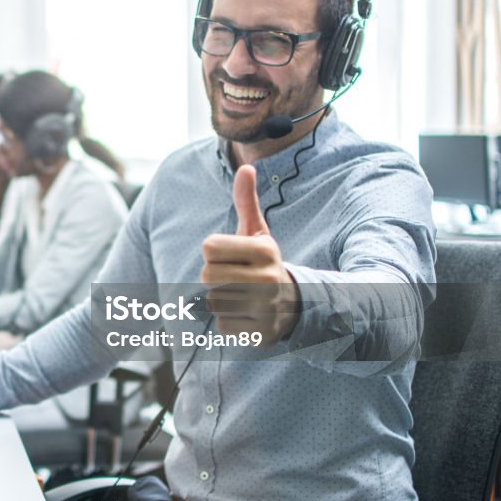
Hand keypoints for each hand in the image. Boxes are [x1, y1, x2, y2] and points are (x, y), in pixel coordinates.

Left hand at [200, 165, 299, 345]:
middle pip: (207, 275)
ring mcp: (265, 308)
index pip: (208, 247)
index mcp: (265, 250)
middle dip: (215, 276)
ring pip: (212, 301)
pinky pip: (221, 324)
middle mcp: (268, 279)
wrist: (293, 304)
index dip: (214, 252)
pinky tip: (246, 314)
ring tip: (241, 295)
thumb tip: (246, 167)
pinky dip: (228, 321)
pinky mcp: (260, 333)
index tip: (232, 256)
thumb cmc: (264, 263)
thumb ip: (246, 201)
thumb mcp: (257, 232)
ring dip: (220, 299)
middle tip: (234, 277)